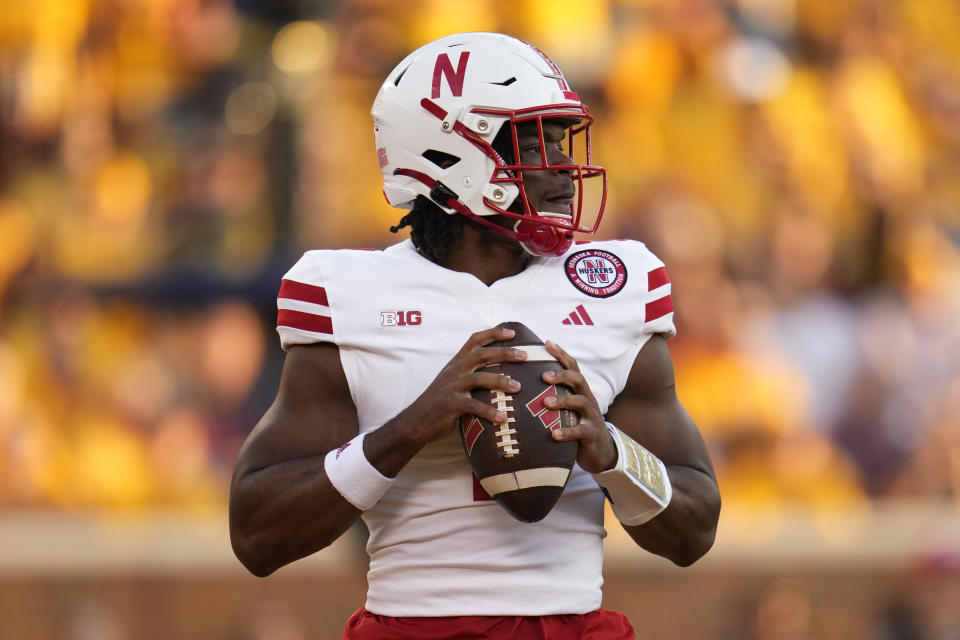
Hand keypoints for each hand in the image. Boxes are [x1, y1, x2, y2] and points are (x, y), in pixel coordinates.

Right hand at [394, 326, 527, 446]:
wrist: (416, 421)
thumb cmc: (441, 402)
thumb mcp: (453, 381)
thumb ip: (471, 373)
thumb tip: (499, 372)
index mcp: (456, 363)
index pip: (474, 340)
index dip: (493, 334)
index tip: (512, 333)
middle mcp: (454, 370)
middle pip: (481, 355)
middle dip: (504, 352)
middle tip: (524, 355)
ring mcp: (451, 387)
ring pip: (479, 378)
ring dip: (500, 381)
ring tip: (518, 387)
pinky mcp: (450, 405)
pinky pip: (473, 406)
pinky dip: (489, 412)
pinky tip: (503, 418)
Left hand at [542, 341, 617, 473]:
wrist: (600, 450)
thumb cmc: (576, 424)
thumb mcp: (566, 407)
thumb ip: (552, 395)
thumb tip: (521, 383)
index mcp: (579, 390)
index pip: (572, 367)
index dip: (561, 354)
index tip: (547, 343)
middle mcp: (587, 398)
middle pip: (578, 380)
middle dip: (561, 375)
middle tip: (543, 376)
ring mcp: (591, 416)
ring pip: (580, 402)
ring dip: (563, 400)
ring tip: (545, 402)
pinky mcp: (592, 434)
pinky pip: (580, 431)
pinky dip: (567, 431)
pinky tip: (553, 434)